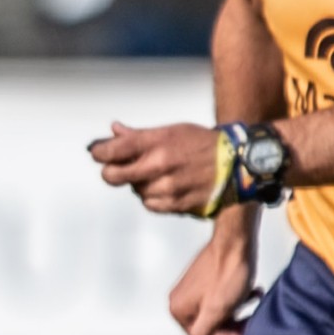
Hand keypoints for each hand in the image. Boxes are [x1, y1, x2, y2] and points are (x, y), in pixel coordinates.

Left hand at [90, 121, 225, 215]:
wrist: (236, 163)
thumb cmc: (201, 143)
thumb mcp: (171, 131)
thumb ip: (140, 134)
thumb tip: (113, 130)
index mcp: (157, 141)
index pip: (113, 150)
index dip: (99, 153)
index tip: (96, 154)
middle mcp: (159, 164)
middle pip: (114, 176)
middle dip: (110, 173)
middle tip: (113, 170)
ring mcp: (167, 186)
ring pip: (134, 191)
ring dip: (138, 185)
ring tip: (154, 175)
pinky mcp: (176, 204)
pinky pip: (150, 204)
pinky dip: (152, 198)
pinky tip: (164, 188)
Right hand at [168, 212, 258, 334]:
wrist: (236, 239)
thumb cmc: (229, 275)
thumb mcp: (217, 311)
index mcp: (178, 310)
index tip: (247, 330)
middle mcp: (179, 299)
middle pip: (210, 324)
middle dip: (234, 322)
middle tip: (254, 316)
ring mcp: (190, 288)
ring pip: (217, 310)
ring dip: (237, 309)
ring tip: (254, 297)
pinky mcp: (202, 278)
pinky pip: (218, 297)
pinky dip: (235, 297)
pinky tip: (252, 290)